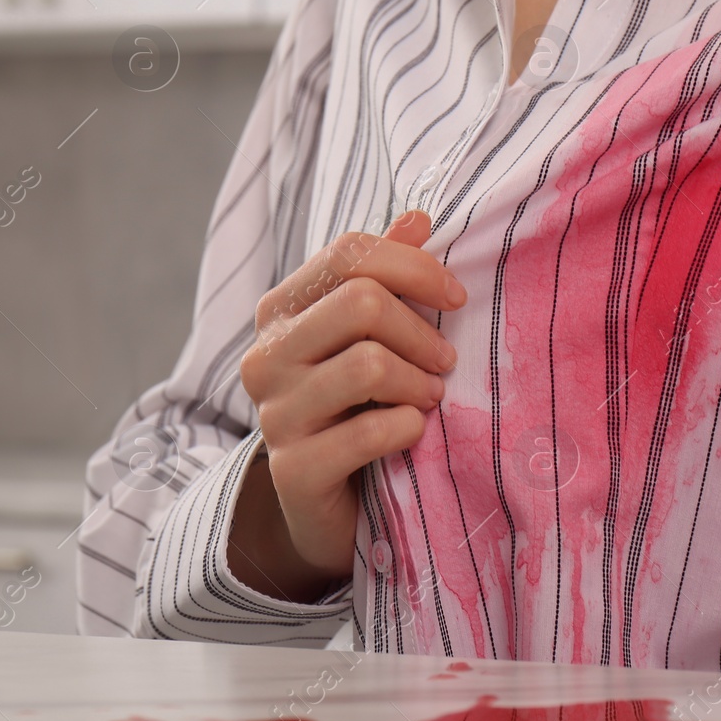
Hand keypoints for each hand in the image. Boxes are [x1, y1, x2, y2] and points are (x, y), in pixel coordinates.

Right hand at [230, 210, 465, 600]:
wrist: (325, 502)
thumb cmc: (355, 406)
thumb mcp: (369, 337)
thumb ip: (387, 275)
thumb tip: (418, 217)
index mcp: (281, 310)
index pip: (349, 253)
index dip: (414, 266)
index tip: (455, 297)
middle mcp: (265, 355)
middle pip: (363, 303)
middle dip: (421, 331)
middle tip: (444, 362)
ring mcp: (273, 414)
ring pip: (368, 365)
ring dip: (419, 383)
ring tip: (429, 398)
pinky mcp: (292, 469)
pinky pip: (368, 432)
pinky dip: (407, 428)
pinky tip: (413, 434)